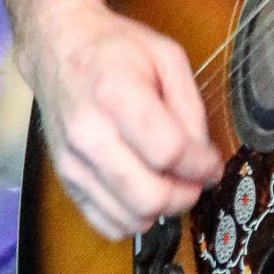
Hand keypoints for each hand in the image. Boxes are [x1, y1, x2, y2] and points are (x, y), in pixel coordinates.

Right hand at [22, 0, 222, 240]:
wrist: (60, 50)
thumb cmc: (115, 49)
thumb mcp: (167, 57)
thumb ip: (190, 106)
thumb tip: (203, 155)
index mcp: (116, 93)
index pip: (167, 150)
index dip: (201, 165)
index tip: (214, 163)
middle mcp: (89, 134)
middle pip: (148, 195)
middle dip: (186, 195)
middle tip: (199, 180)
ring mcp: (73, 163)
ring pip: (129, 218)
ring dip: (163, 211)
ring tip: (174, 184)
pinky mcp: (65, 181)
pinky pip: (106, 223)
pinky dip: (135, 219)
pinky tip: (146, 193)